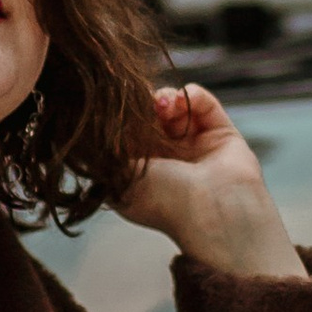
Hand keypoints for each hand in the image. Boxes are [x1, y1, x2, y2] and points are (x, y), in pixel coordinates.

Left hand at [121, 83, 304, 279]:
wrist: (214, 215)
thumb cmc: (164, 203)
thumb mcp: (119, 177)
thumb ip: (103, 152)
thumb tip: (90, 125)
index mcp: (143, 172)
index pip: (126, 133)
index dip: (120, 118)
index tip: (114, 107)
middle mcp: (168, 159)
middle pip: (150, 115)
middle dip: (142, 105)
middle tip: (137, 101)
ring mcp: (195, 145)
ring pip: (175, 106)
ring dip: (165, 99)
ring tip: (162, 107)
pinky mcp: (221, 133)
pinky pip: (203, 103)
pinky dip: (191, 96)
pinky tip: (180, 103)